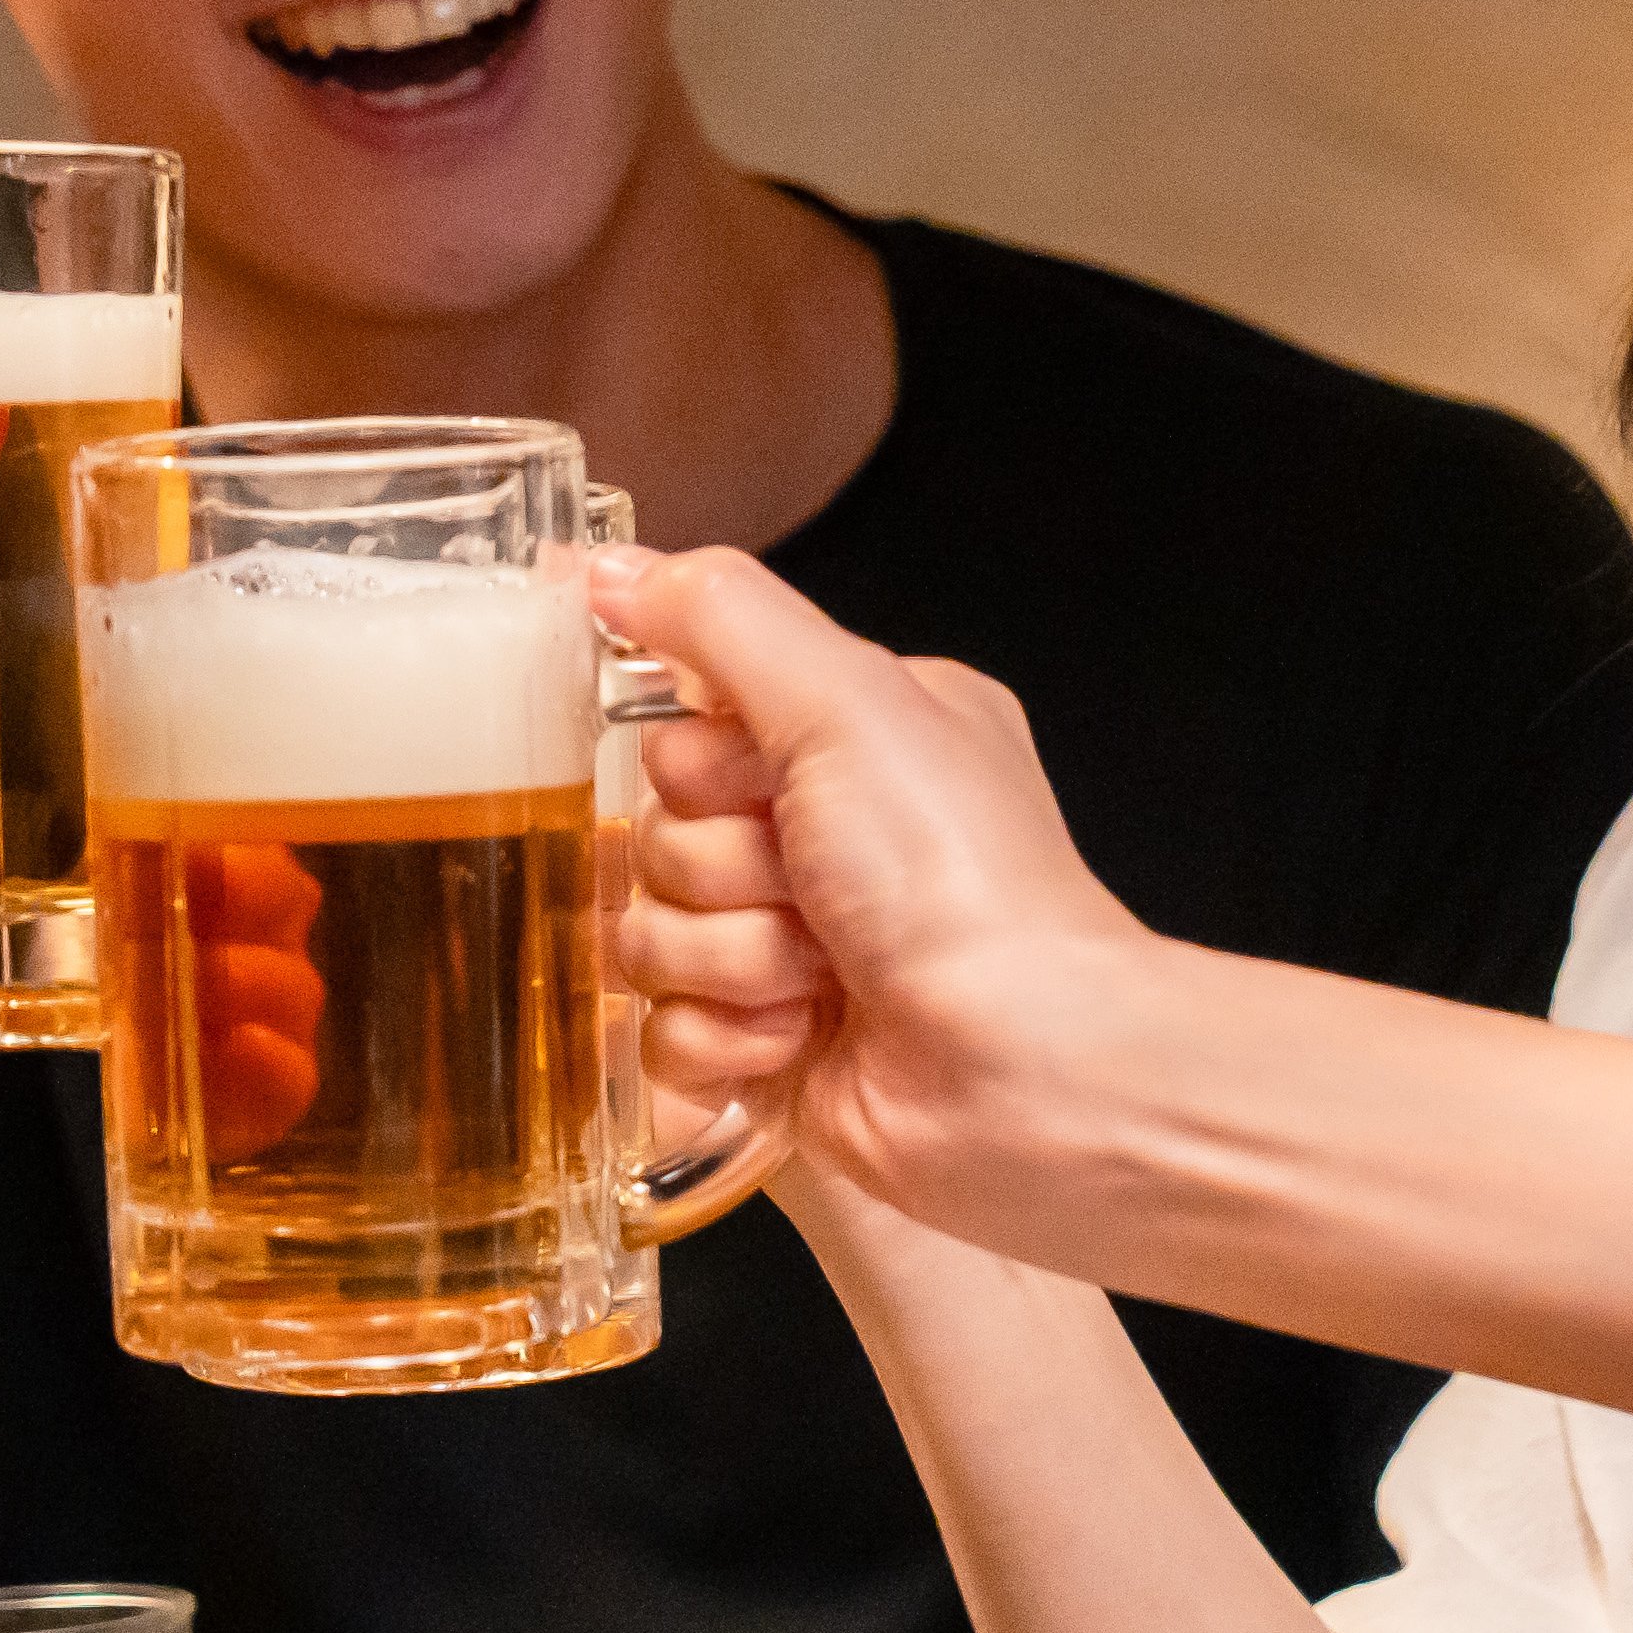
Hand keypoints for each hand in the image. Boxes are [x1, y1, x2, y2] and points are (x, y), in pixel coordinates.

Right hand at [594, 544, 1158, 1248]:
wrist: (1022, 1066)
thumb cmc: (965, 882)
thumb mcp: (846, 701)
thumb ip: (719, 617)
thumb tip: (610, 565)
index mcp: (858, 738)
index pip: (683, 725)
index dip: (702, 764)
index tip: (762, 780)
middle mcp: (829, 837)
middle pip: (654, 833)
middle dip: (719, 867)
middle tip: (807, 882)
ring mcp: (795, 949)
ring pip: (647, 936)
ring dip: (729, 955)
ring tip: (822, 968)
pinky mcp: (768, 1049)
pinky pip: (661, 1035)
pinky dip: (728, 1039)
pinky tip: (805, 1036)